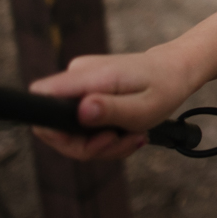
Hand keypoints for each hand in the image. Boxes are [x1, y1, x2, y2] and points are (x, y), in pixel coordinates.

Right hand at [29, 45, 198, 160]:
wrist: (175, 69)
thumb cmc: (164, 86)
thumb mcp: (144, 107)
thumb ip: (111, 111)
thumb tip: (82, 111)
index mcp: (89, 75)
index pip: (41, 98)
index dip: (54, 130)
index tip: (89, 141)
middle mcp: (77, 76)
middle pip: (53, 127)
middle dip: (86, 147)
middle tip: (122, 142)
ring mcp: (80, 84)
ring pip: (70, 132)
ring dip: (101, 145)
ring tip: (133, 137)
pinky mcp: (85, 92)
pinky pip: (82, 126)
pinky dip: (103, 137)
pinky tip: (128, 134)